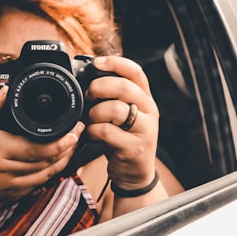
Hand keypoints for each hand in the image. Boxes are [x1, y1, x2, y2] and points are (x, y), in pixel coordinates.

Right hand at [0, 86, 84, 204]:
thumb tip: (6, 89)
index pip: (35, 149)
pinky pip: (37, 186)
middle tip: (78, 133)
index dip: (58, 143)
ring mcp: (10, 186)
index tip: (72, 132)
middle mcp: (5, 169)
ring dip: (63, 161)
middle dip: (67, 148)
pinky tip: (58, 161)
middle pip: (46, 163)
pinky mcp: (12, 195)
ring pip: (45, 176)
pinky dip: (51, 174)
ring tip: (72, 145)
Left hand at [85, 56, 159, 189]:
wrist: (135, 173)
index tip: (96, 62)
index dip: (116, 63)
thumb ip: (113, 96)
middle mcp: (149, 111)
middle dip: (100, 87)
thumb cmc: (123, 138)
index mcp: (145, 98)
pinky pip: (108, 132)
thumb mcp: (124, 114)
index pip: (135, 72)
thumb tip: (87, 76)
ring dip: (95, 112)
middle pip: (125, 87)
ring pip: (115, 109)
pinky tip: (91, 134)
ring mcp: (144, 130)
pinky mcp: (134, 148)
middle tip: (88, 95)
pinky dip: (93, 131)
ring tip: (91, 119)